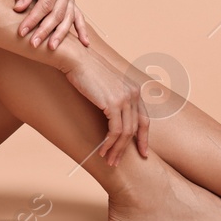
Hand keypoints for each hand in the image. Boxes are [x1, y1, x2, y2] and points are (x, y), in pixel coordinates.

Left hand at [13, 0, 90, 50]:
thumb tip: (18, 9)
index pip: (45, 4)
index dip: (33, 19)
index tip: (21, 32)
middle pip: (58, 13)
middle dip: (45, 30)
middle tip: (33, 44)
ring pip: (68, 17)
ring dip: (60, 34)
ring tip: (51, 48)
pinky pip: (78, 16)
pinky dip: (81, 29)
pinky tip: (85, 43)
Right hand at [61, 48, 149, 166]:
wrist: (76, 60)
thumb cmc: (86, 72)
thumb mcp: (106, 86)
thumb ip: (114, 99)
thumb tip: (113, 118)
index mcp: (134, 90)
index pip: (144, 119)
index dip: (144, 138)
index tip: (143, 152)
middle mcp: (134, 93)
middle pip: (135, 129)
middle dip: (126, 148)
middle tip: (117, 161)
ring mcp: (125, 98)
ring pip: (125, 133)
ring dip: (116, 149)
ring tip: (108, 160)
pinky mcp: (113, 103)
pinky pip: (115, 131)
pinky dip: (109, 143)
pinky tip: (102, 150)